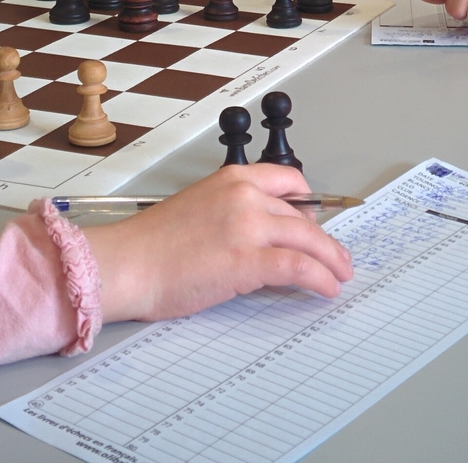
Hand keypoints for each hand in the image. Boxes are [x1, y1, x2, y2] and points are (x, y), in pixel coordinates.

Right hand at [81, 164, 352, 322]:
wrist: (127, 264)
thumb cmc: (151, 246)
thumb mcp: (199, 209)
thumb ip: (234, 214)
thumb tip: (262, 237)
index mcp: (231, 179)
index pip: (288, 180)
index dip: (309, 204)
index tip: (316, 220)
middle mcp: (244, 196)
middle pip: (303, 216)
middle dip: (325, 240)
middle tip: (336, 256)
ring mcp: (248, 227)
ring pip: (309, 241)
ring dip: (331, 261)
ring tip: (340, 274)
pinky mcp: (248, 261)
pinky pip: (299, 268)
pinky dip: (320, 278)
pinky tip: (326, 288)